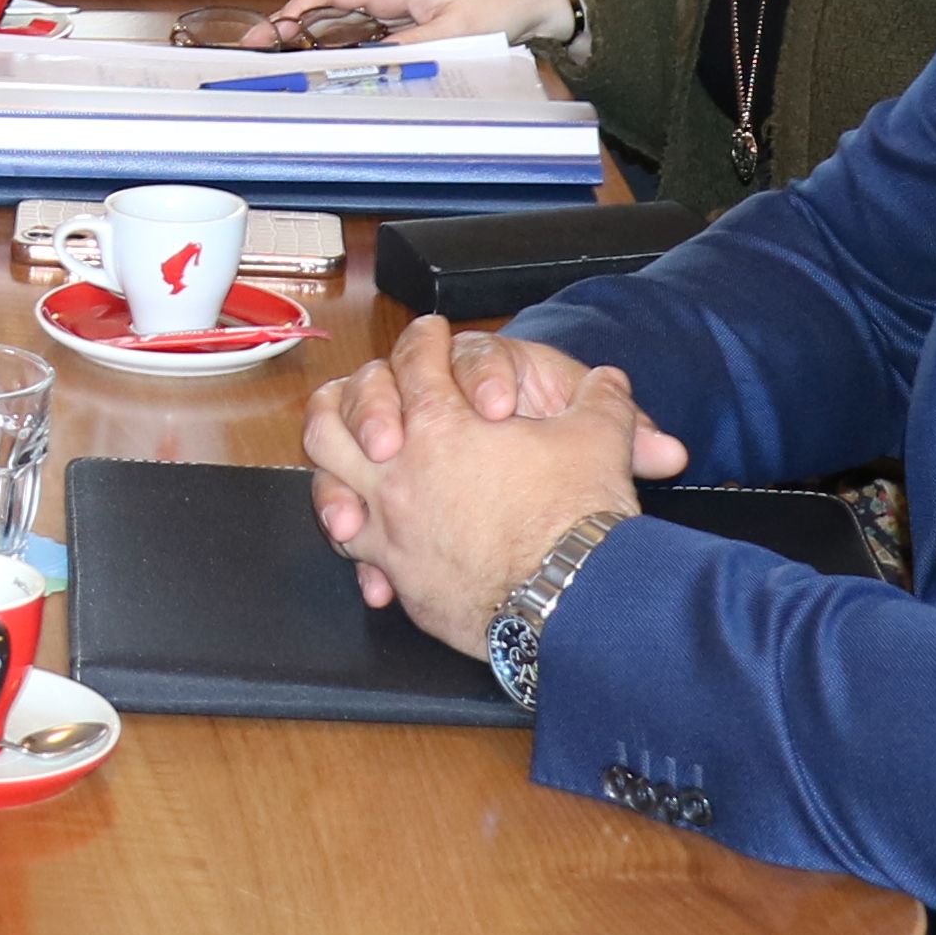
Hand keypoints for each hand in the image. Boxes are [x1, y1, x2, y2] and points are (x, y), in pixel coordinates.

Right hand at [271, 0, 570, 45]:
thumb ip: (409, 48)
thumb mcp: (454, 32)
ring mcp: (396, 4)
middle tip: (259, 54)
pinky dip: (340, 46)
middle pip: (326, 5)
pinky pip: (364, 32)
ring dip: (311, 39)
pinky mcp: (407, 20)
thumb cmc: (498, 2)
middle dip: (291, 27)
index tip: (269, 34)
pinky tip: (327, 64)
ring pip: (341, 20)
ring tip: (282, 63)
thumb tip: (365, 64)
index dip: (294, 10)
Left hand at [301, 321, 679, 621]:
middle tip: (380, 395)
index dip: (424, 340)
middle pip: (340, 411)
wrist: (570, 598)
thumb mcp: (600, 439)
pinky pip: (352, 549)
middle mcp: (399, 467)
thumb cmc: (579, 517)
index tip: (428, 336)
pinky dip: (355, 538)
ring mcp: (389, 522)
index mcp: (442, 422)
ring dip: (334, 459)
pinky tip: (367, 538)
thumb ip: (599, 400)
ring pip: (326, 475)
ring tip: (355, 456)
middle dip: (357, 396)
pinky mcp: (395, 572)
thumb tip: (608, 380)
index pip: (413, 359)